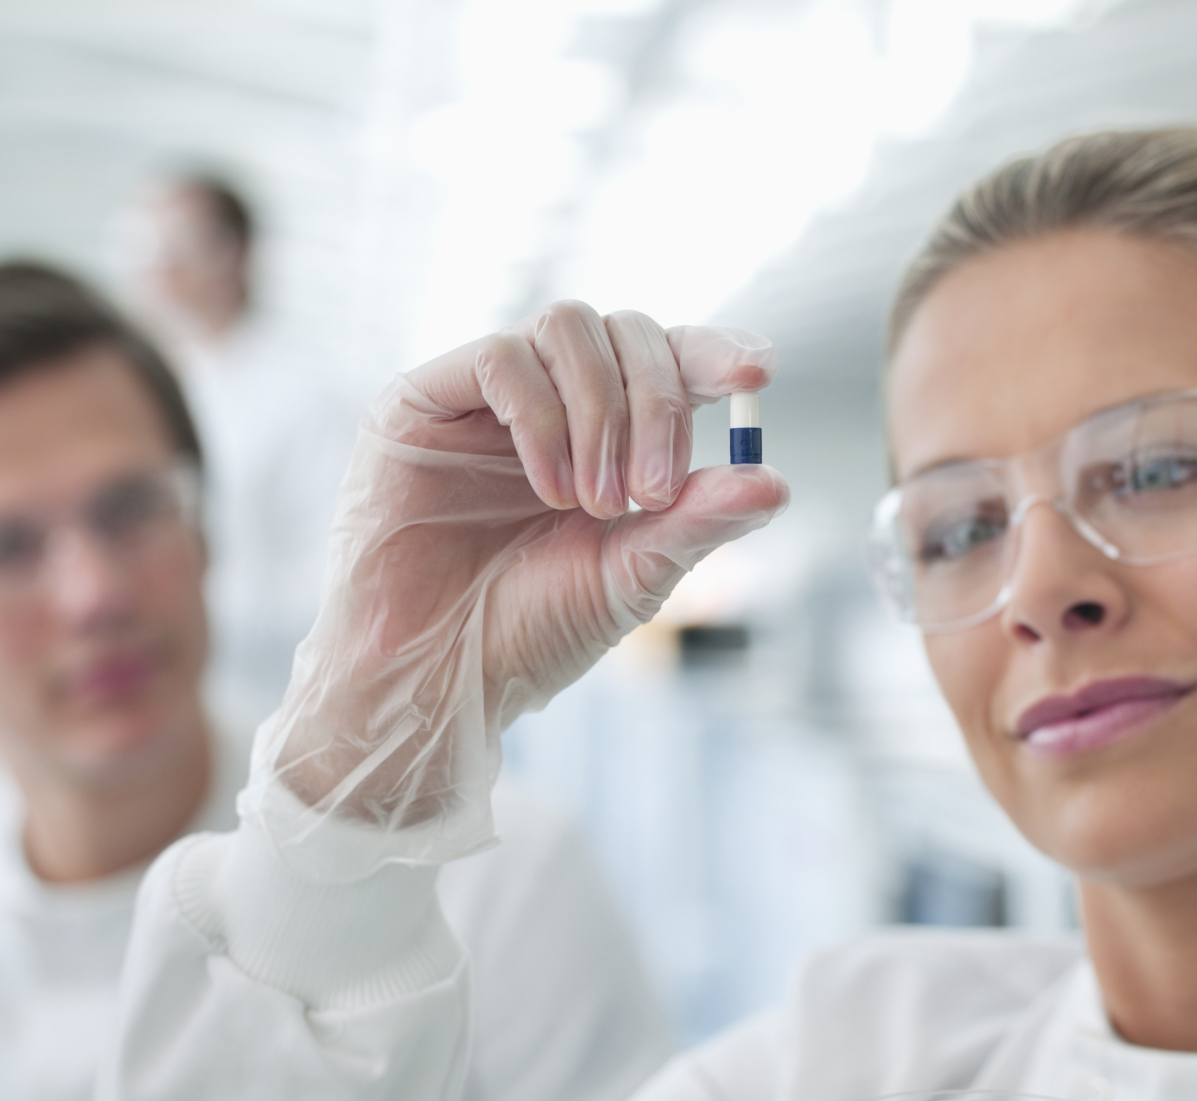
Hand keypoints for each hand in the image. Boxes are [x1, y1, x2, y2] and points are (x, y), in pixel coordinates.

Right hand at [254, 302, 785, 878]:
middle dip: (656, 402)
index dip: (714, 352)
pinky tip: (549, 489)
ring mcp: (483, 398)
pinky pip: (500, 357)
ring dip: (599, 411)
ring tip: (593, 504)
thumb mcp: (632, 576)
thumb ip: (697, 522)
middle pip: (625, 330)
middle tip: (652, 491)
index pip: (668, 359)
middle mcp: (548, 403)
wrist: (434, 678)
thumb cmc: (528, 633)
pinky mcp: (421, 402)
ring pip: (566, 326)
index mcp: (605, 435)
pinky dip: (542, 416)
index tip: (755, 375)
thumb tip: (775, 481)